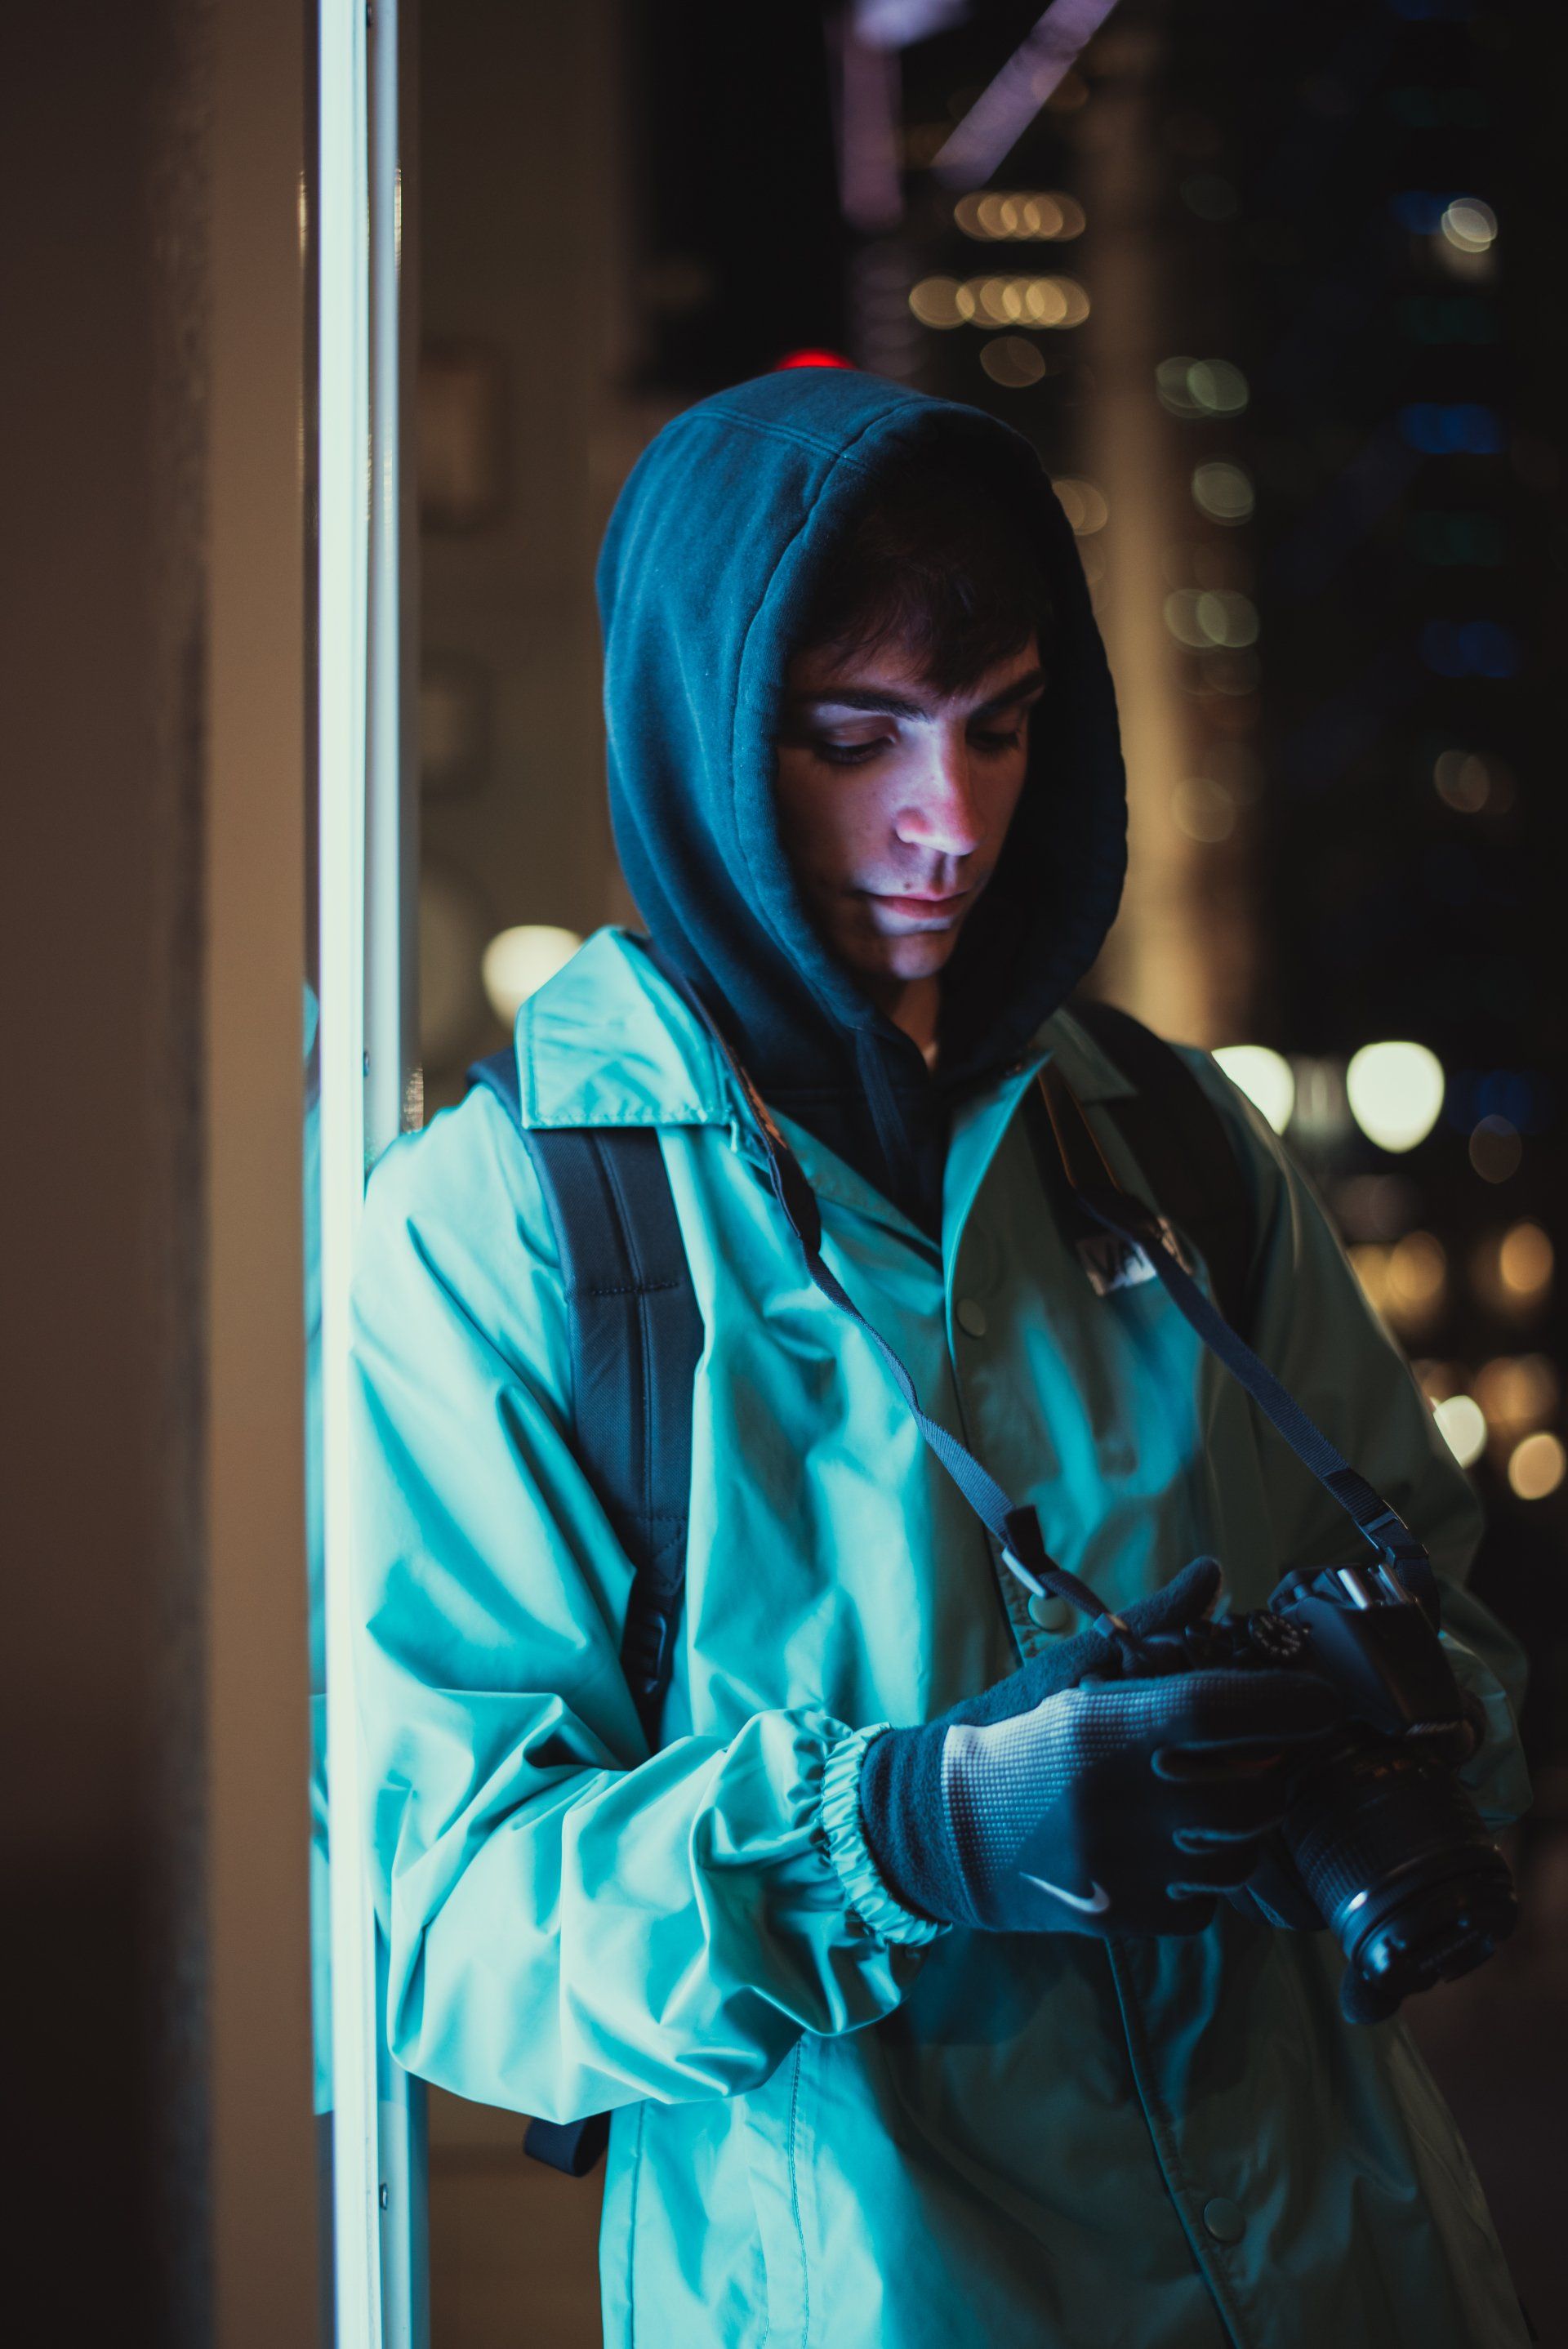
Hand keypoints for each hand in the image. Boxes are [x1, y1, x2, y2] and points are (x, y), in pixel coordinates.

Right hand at [859, 1559, 1343, 1935]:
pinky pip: (1205, 1904)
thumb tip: (1214, 1577)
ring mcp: (1121, 1870)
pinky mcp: (1121, 1920)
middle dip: (1278, 1773)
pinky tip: (1183, 1845)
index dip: (1286, 1703)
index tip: (1325, 1700)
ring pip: (1238, 1857)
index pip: (1217, 1711)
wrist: (938, 1825)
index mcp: (1101, 1727)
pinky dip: (1209, 1876)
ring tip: (1228, 1798)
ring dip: (1249, 1827)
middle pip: (1249, 1796)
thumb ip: (1151, 1628)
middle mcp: (1116, 1802)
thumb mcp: (1070, 1667)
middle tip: (1276, 1753)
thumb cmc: (1010, 1732)